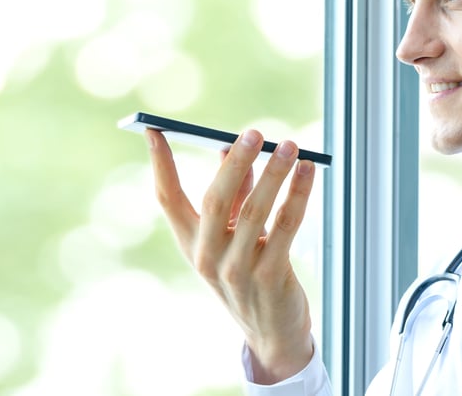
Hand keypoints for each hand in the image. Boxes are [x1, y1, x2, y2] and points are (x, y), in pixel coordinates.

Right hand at [145, 128, 315, 383]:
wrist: (272, 333)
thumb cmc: (250, 274)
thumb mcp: (232, 238)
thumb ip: (234, 195)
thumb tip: (233, 149)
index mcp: (191, 243)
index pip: (166, 198)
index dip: (159, 164)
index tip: (153, 128)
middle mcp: (207, 256)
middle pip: (215, 200)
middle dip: (235, 163)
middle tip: (255, 133)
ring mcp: (236, 269)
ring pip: (255, 211)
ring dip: (274, 174)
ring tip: (290, 146)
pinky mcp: (269, 277)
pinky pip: (285, 228)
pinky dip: (298, 196)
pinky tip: (308, 172)